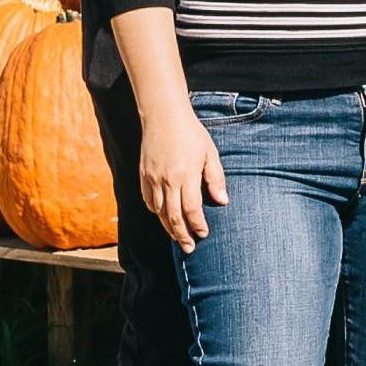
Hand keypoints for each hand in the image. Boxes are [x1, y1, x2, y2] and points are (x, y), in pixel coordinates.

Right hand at [140, 105, 229, 247]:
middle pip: (173, 217)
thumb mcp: (210, 154)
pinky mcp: (143, 176)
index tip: (204, 234)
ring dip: (168, 227)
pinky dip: (156, 212)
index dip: (197, 225)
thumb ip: (215, 178)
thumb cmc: (192, 134)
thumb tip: (223, 201)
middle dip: (182, 235)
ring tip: (177, 237)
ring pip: (159, 212)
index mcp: (186, 176)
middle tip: (189, 248)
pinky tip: (163, 216)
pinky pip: (148, 201)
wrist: (164, 117)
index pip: (191, 210)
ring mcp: (152, 180)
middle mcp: (167, 181)